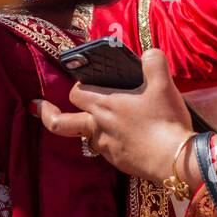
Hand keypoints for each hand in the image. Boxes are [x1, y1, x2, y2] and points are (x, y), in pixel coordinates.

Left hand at [33, 49, 192, 181]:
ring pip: (87, 137)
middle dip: (50, 114)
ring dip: (90, 128)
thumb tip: (149, 53)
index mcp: (104, 105)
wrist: (175, 160)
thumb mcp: (163, 84)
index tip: (79, 84)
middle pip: (62, 123)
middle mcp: (98, 128)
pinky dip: (111, 143)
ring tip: (103, 122)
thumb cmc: (165, 120)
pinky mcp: (119, 163)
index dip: (77, 86)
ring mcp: (106, 149)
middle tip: (40, 108)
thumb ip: (153, 62)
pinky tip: (128, 138)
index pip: (76, 93)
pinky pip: (107, 151)